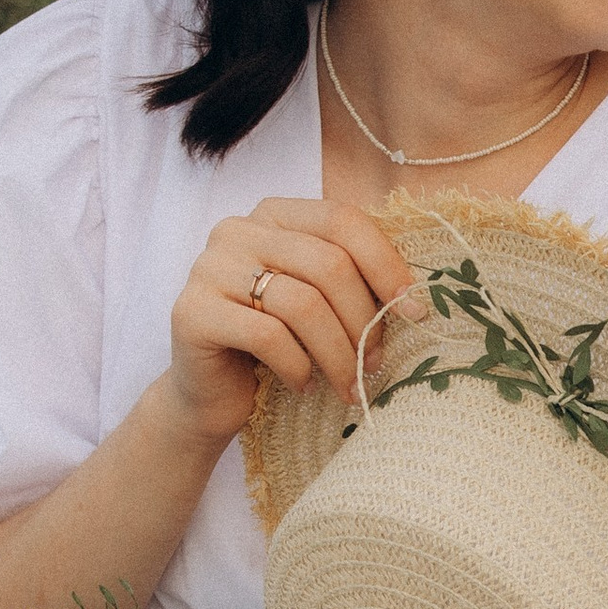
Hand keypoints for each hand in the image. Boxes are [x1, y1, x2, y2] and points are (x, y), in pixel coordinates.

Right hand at [158, 197, 417, 446]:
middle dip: (363, 321)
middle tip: (375, 363)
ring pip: (302, 304)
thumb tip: (416, 298)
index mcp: (274, 214)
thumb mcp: (318, 302)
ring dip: (337, 354)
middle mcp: (237, 230)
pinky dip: (297, 368)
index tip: (415, 312)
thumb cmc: (276, 345)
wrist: (210, 394)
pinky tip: (304, 386)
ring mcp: (209, 268)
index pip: (343, 221)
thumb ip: (352, 281)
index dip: (386, 265)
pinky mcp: (192, 312)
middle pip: (328, 264)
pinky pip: (267, 336)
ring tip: (348, 386)